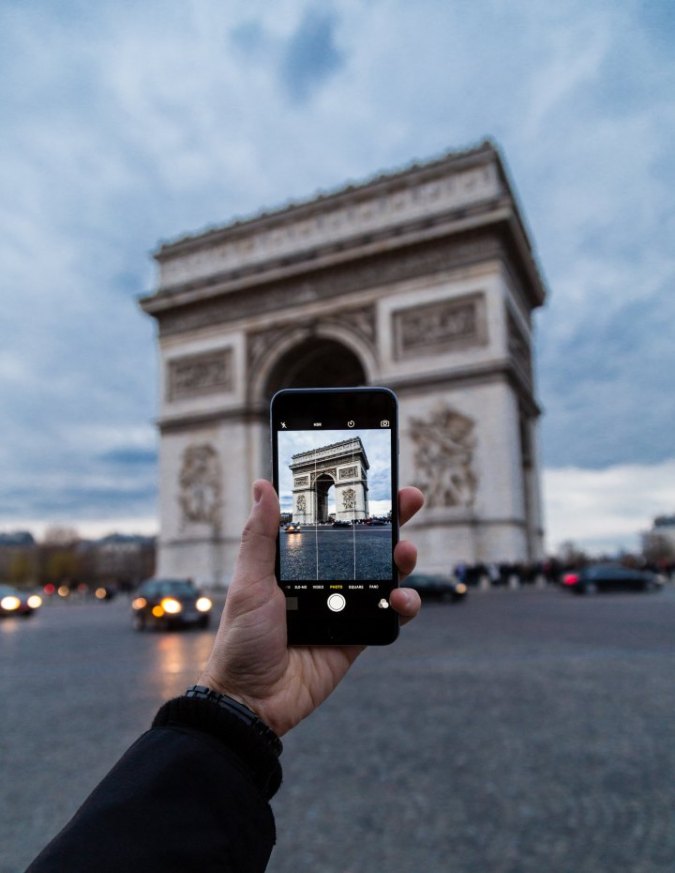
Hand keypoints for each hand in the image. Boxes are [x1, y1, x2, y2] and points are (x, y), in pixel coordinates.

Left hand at [198, 479, 423, 735]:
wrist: (252, 701)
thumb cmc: (241, 640)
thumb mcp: (248, 583)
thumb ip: (259, 536)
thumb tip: (263, 486)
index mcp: (296, 563)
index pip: (330, 524)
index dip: (353, 503)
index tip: (374, 480)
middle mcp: (323, 580)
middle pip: (365, 544)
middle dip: (392, 520)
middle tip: (410, 499)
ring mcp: (344, 607)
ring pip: (384, 575)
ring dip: (403, 559)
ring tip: (405, 553)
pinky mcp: (359, 634)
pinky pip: (389, 614)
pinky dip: (403, 604)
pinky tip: (399, 599)